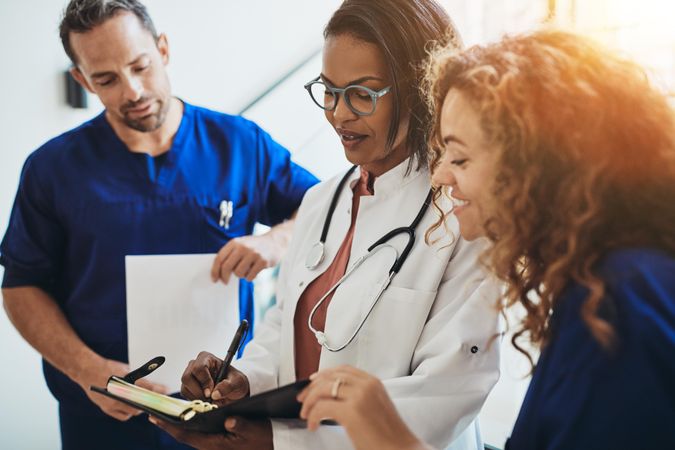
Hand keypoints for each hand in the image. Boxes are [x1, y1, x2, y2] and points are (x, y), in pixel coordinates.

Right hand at [77, 357, 168, 420]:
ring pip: (133, 411)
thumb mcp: (126, 368)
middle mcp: (118, 393)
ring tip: (148, 403)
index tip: (166, 390)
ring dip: (141, 407)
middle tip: (158, 399)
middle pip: (141, 402)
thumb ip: (139, 376)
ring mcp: (112, 402)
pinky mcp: (107, 408)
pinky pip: (123, 416)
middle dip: (151, 401)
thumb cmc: (108, 367)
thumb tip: (153, 384)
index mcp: (125, 380)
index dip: (158, 389)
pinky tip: (133, 408)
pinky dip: (129, 413)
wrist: (87, 370)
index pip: (146, 387)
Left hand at [150, 416, 272, 449]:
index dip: (169, 427)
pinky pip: (198, 433)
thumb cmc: (263, 437)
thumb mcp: (255, 428)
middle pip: (184, 435)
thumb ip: (241, 424)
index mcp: (216, 444)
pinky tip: (186, 415)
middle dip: (169, 424)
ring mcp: (213, 443)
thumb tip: (228, 420)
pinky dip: (189, 424)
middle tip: (153, 413)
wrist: (272, 445)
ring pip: (190, 434)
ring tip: (165, 413)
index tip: (154, 418)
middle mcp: (211, 445)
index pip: (187, 435)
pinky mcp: (217, 440)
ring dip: (178, 424)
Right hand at [180, 351, 249, 404]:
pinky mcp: (187, 386)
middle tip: (209, 398)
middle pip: (187, 377)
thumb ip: (228, 386)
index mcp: (207, 358)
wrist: (233, 390)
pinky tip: (205, 399)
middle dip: (198, 391)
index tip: (210, 392)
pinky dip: (195, 400)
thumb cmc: (234, 381)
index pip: (199, 368)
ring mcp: (190, 376)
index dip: (204, 381)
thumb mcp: (238, 382)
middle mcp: (195, 365)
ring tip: (210, 399)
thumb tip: (215, 394)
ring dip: (197, 397)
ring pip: (185, 388)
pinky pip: (185, 395)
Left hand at [211, 233, 283, 282]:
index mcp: (235, 242)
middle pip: (227, 267)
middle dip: (224, 277)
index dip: (215, 271)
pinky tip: (255, 270)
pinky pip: (250, 276)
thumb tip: (219, 272)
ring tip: (247, 270)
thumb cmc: (254, 246)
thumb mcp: (241, 244)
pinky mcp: (262, 261)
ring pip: (238, 273)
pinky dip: (250, 277)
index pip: (219, 258)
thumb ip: (230, 254)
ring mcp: (253, 254)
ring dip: (241, 275)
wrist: (275, 242)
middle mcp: (243, 247)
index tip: (214, 279)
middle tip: (225, 282)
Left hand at [297, 365, 422, 449]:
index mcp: (373, 382)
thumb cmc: (389, 434)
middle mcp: (366, 385)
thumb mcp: (377, 406)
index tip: (313, 381)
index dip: (324, 374)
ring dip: (310, 402)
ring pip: (322, 389)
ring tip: (306, 415)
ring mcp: (359, 397)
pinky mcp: (351, 412)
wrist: (400, 449)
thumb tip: (335, 397)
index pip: (343, 369)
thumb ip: (360, 396)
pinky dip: (313, 416)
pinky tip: (313, 425)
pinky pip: (322, 407)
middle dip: (311, 387)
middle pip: (330, 376)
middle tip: (303, 399)